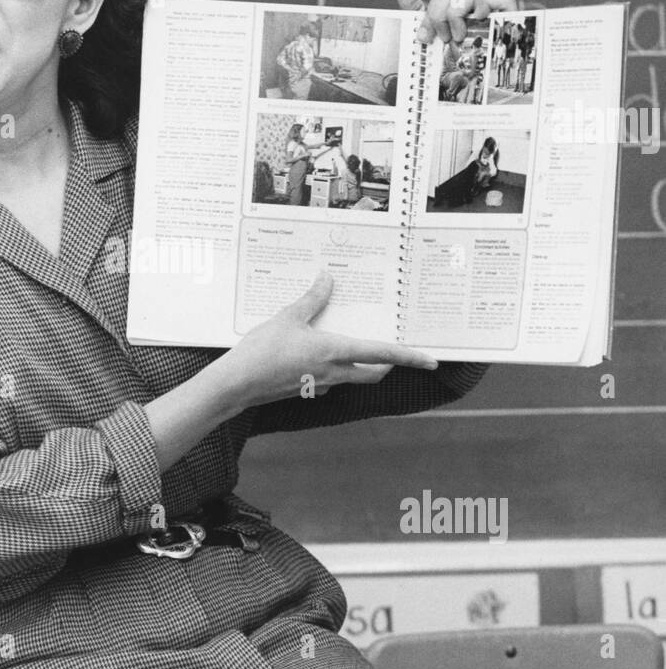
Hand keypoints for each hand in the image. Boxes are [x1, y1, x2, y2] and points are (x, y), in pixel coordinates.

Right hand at [220, 272, 437, 408]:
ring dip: (360, 366)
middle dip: (388, 365)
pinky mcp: (305, 389)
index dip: (409, 357)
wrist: (237, 384)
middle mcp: (333, 372)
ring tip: (354, 347)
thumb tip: (327, 278)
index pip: (382, 354)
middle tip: (395, 354)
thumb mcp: (288, 317)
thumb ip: (311, 299)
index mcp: (334, 352)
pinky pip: (329, 380)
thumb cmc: (262, 352)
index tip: (431, 360)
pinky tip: (317, 357)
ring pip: (352, 377)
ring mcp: (320, 384)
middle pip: (373, 373)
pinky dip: (333, 369)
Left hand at [396, 0, 521, 44]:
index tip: (426, 38)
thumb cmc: (456, 48)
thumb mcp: (433, 32)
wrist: (483, 68)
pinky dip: (488, 9)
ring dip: (459, 15)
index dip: (431, 15)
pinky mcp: (508, 5)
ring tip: (460, 35)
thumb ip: (416, 10)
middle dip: (441, 17)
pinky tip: (480, 22)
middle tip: (446, 38)